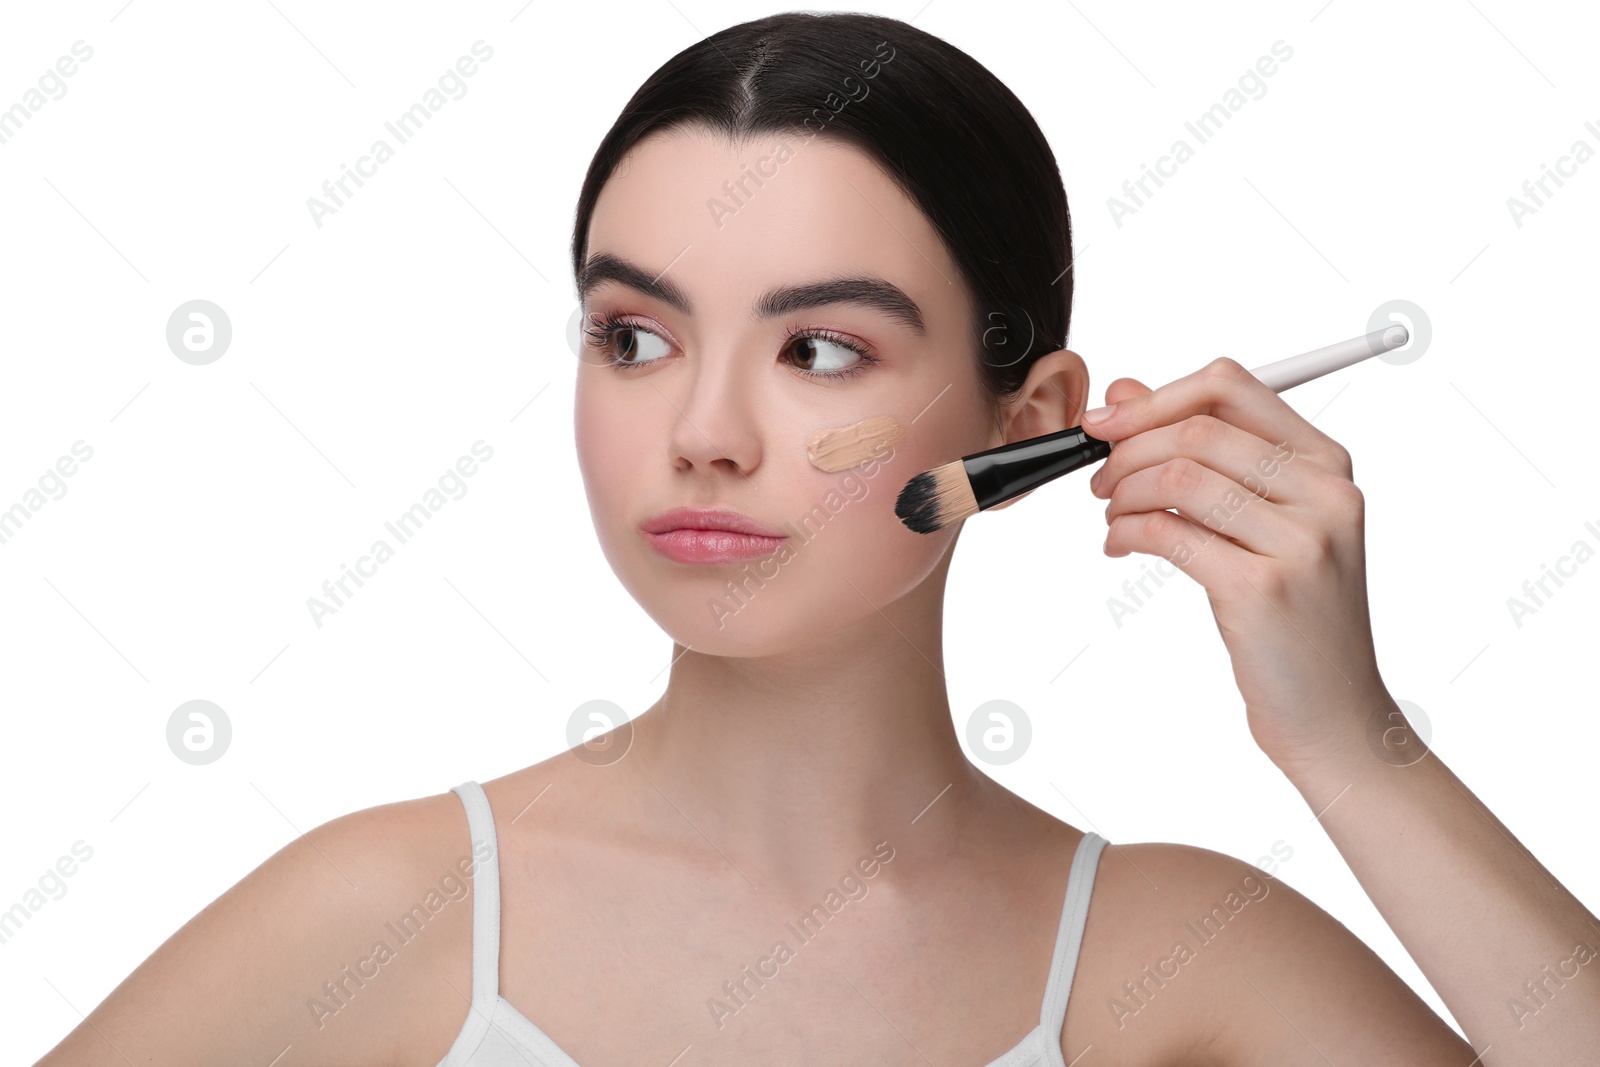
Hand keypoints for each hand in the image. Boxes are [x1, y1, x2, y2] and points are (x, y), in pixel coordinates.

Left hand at [1084, 357, 1388, 767]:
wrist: (1332, 710)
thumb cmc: (1290, 614)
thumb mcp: (1256, 522)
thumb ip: (1197, 453)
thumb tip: (1122, 392)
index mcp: (1327, 463)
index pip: (1229, 387)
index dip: (1153, 399)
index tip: (1104, 424)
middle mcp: (1325, 494)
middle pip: (1196, 431)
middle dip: (1126, 451)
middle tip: (1099, 482)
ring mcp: (1300, 541)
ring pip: (1177, 478)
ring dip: (1122, 495)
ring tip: (1113, 520)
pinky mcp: (1263, 588)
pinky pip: (1167, 532)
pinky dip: (1126, 533)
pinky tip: (1120, 547)